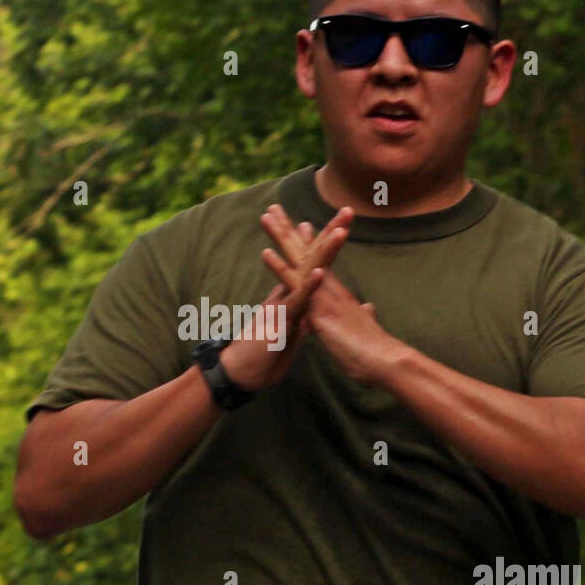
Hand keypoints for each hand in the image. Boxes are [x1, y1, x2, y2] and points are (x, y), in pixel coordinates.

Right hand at [219, 204, 352, 391]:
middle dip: (329, 232)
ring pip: (305, 272)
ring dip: (324, 250)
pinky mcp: (280, 321)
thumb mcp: (290, 339)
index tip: (339, 223)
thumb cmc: (262, 359)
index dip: (327, 243)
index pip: (314, 265)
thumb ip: (303, 324)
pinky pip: (297, 302)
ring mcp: (284, 305)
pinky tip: (320, 271)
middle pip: (311, 258)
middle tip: (347, 209)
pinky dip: (309, 286)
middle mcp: (288, 294)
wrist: (238, 375)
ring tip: (341, 230)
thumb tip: (316, 316)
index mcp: (294, 297)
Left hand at [260, 206, 405, 384]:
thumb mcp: (363, 327)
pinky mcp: (318, 308)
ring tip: (267, 215)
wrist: (384, 360)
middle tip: (273, 207)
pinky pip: (296, 285)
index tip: (298, 223)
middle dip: (289, 229)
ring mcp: (324, 294)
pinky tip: (267, 253)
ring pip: (300, 259)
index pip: (318, 261)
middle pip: (306, 251)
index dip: (307, 242)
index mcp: (335, 292)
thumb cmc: (374, 348)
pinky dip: (281, 268)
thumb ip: (363, 315)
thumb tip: (367, 309)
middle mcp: (328, 287)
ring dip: (282, 237)